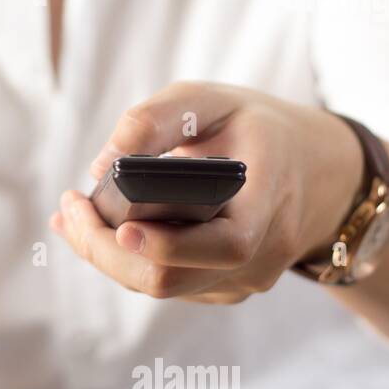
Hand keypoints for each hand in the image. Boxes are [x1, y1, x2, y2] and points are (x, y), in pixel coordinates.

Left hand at [50, 82, 362, 303]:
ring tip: (72, 215)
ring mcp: (246, 279)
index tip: (118, 224)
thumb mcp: (214, 101)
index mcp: (271, 200)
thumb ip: (157, 118)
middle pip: (173, 277)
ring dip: (107, 257)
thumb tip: (101, 164)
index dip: (166, 244)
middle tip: (69, 209)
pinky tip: (98, 230)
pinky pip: (168, 284)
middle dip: (107, 250)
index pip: (225, 244)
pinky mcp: (226, 288)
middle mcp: (263, 252)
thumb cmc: (259, 130)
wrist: (320, 172)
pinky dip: (126, 261)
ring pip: (163, 287)